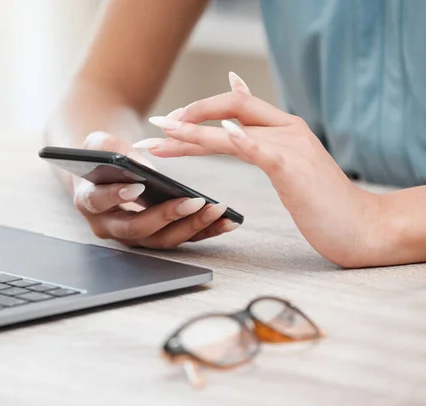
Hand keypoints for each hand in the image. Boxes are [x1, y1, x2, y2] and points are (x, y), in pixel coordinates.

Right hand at [72, 131, 239, 248]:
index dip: (116, 196)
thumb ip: (111, 148)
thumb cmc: (101, 156)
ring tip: (217, 209)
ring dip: (192, 227)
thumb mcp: (97, 143)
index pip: (99, 202)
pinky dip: (206, 231)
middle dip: (166, 217)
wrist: (105, 172)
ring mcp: (135, 236)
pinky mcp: (157, 236)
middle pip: (137, 230)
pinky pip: (182, 238)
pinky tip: (227, 220)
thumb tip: (141, 166)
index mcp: (89, 202)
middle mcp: (110, 227)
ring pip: (163, 240)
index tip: (138, 186)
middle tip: (192, 202)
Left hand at [135, 72, 381, 266]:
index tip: (168, 125)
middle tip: (153, 128)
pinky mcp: (294, 169)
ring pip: (234, 130)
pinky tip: (222, 132)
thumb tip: (233, 129)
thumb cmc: (322, 203)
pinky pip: (261, 150)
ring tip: (165, 132)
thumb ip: (262, 146)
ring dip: (195, 131)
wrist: (361, 227)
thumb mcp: (290, 168)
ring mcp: (291, 147)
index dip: (199, 111)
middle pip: (228, 111)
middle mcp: (286, 130)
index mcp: (283, 129)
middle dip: (187, 118)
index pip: (234, 106)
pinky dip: (240, 139)